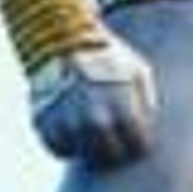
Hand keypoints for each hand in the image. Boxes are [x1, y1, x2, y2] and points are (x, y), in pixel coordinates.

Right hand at [29, 36, 157, 167]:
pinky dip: (65, 142)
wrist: (60, 37)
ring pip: (81, 153)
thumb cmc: (106, 55)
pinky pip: (57, 146)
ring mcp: (65, 120)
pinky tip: (71, 128)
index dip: (139, 141)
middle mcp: (92, 117)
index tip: (135, 134)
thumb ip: (147, 100)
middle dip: (115, 148)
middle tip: (113, 138)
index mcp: (120, 106)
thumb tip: (150, 124)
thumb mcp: (137, 70)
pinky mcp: (42, 120)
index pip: (138, 144)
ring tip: (91, 130)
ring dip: (88, 145)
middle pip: (109, 155)